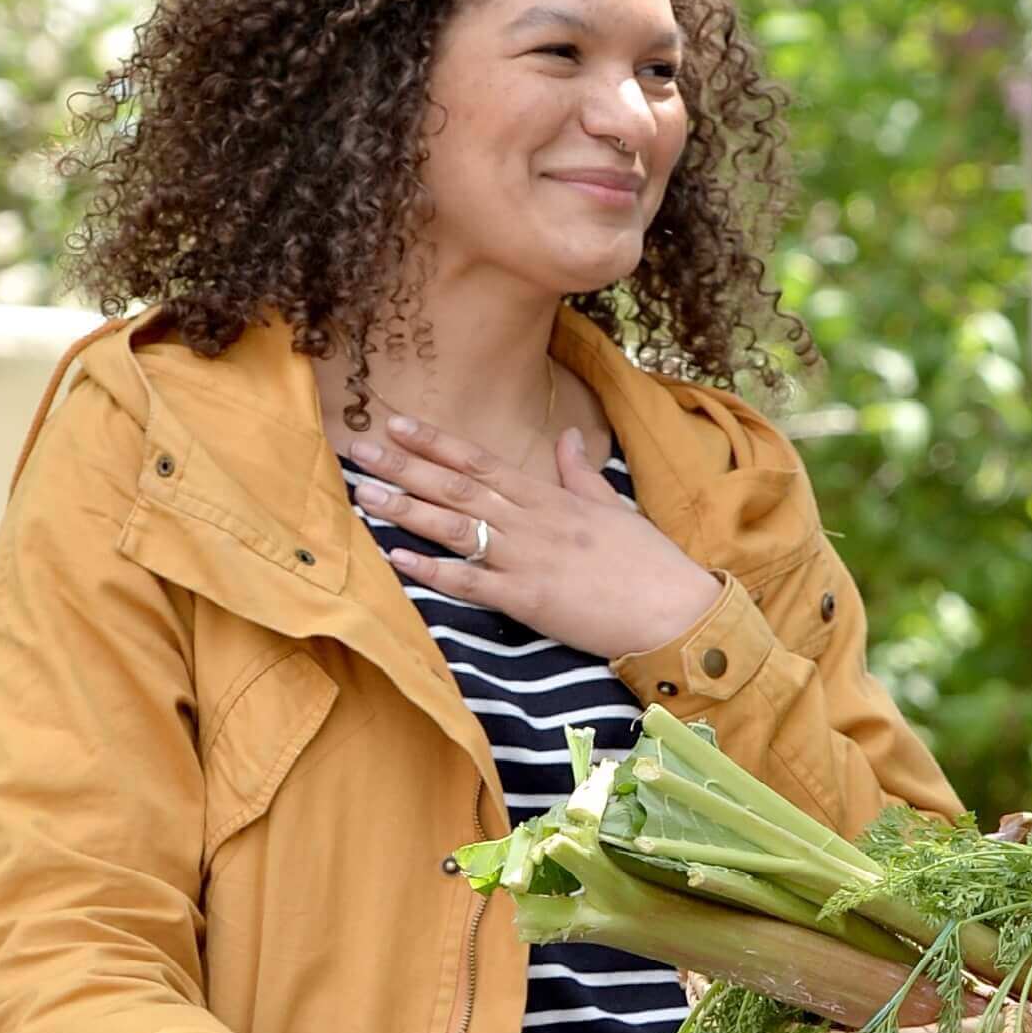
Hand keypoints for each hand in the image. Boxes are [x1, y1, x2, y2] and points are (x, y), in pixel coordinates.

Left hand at [349, 416, 723, 660]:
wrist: (673, 609)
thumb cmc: (647, 561)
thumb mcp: (612, 505)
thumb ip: (580, 472)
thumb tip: (569, 435)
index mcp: (550, 497)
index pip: (481, 461)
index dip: (436, 442)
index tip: (397, 423)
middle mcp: (531, 521)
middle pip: (456, 487)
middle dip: (404, 467)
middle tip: (358, 450)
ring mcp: (526, 559)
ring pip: (455, 528)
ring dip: (406, 510)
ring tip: (363, 495)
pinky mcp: (527, 599)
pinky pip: (470, 581)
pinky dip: (431, 570)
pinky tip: (396, 559)